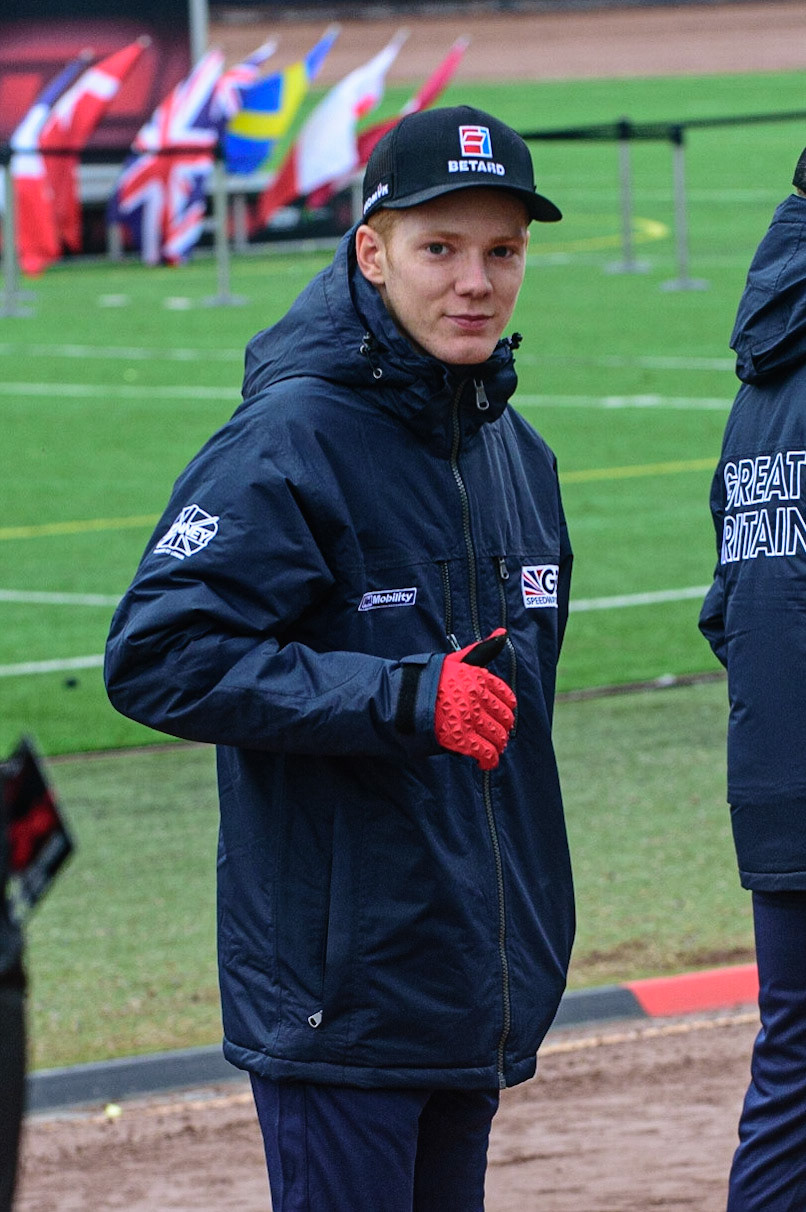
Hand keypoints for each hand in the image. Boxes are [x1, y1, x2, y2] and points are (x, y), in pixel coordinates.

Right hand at [434, 629, 515, 769]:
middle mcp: (477, 697)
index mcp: (479, 678)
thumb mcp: (455, 660)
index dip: (507, 708)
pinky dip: (488, 759)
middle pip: (504, 718)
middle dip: (503, 728)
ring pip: (497, 736)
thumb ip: (481, 650)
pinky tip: (485, 762)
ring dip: (498, 745)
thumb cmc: (428, 679)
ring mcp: (470, 718)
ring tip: (492, 748)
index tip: (503, 715)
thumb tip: (502, 632)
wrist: (402, 699)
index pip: (505, 696)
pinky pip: (484, 752)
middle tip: (498, 734)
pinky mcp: (460, 738)